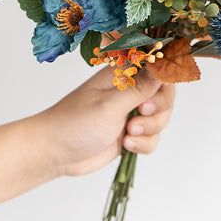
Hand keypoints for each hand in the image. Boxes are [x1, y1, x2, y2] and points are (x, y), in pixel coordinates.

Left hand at [27, 66, 175, 178]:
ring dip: (150, 129)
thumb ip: (140, 88)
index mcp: (123, 74)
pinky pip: (153, 138)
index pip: (157, 68)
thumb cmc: (75, 123)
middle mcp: (130, 91)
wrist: (55, 153)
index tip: (153, 96)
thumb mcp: (110, 105)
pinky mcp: (131, 134)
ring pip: (161, 118)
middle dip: (158, 110)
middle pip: (165, 95)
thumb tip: (163, 67)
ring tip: (128, 135)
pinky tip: (126, 146)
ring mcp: (131, 113)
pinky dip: (144, 144)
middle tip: (139, 115)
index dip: (164, 82)